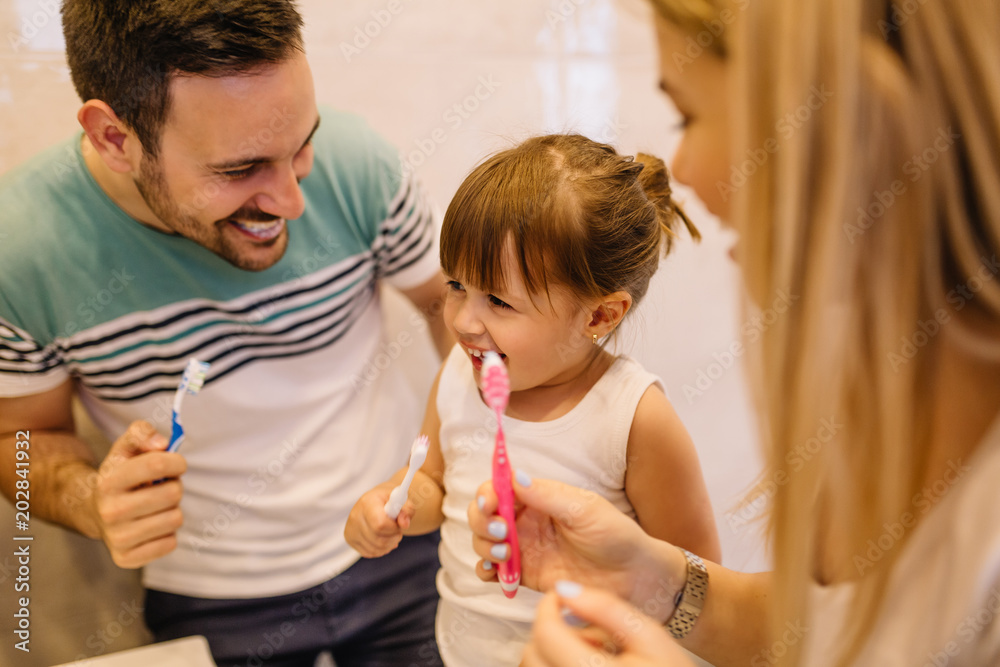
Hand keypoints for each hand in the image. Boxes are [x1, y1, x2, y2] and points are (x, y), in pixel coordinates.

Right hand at [91, 421, 185, 567]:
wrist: (95, 511)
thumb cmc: (121, 476)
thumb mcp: (126, 448)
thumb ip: (142, 433)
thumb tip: (162, 443)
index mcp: (109, 481)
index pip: (157, 465)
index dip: (176, 462)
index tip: (175, 464)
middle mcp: (110, 511)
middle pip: (172, 494)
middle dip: (174, 487)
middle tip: (161, 488)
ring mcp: (117, 538)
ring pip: (175, 519)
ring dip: (172, 510)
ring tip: (155, 507)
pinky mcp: (126, 558)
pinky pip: (170, 543)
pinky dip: (167, 533)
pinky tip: (151, 526)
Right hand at [345, 483, 414, 557]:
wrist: (377, 501)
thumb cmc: (391, 501)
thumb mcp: (403, 501)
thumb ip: (407, 511)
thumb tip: (404, 524)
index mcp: (368, 502)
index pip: (379, 524)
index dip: (393, 529)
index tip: (398, 524)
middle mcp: (356, 515)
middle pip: (378, 539)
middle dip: (393, 538)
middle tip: (397, 530)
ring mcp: (351, 528)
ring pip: (374, 549)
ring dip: (388, 545)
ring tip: (392, 534)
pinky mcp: (350, 539)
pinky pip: (369, 553)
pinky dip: (381, 550)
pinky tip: (384, 539)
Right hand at [468, 475, 685, 611]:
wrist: (635, 578)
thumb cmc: (615, 536)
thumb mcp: (585, 509)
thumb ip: (548, 494)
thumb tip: (513, 476)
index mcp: (539, 498)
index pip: (500, 488)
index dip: (487, 493)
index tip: (491, 504)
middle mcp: (526, 521)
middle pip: (483, 514)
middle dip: (481, 521)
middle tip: (500, 532)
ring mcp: (524, 548)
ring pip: (483, 542)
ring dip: (483, 545)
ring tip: (505, 552)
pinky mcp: (525, 575)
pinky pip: (494, 571)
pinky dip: (486, 570)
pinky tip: (497, 572)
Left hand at [521, 583, 693, 665]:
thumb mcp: (650, 637)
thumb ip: (607, 608)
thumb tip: (565, 589)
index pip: (544, 633)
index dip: (547, 606)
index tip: (560, 597)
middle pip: (533, 655)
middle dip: (553, 634)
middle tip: (592, 634)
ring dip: (555, 656)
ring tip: (597, 656)